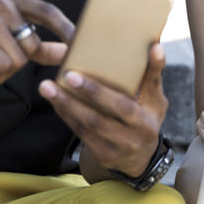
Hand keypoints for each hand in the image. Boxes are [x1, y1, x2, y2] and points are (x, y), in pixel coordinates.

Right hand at [0, 0, 74, 83]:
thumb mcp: (10, 40)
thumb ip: (40, 46)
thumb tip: (69, 53)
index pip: (48, 11)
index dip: (66, 28)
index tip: (81, 44)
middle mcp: (1, 2)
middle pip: (32, 46)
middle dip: (18, 62)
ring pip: (17, 60)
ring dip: (3, 71)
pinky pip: (1, 67)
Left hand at [38, 43, 167, 176]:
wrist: (141, 158)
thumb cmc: (147, 116)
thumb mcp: (156, 98)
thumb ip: (154, 74)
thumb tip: (155, 46)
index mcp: (145, 121)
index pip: (123, 106)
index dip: (104, 91)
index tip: (92, 72)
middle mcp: (131, 138)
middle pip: (100, 117)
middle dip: (82, 95)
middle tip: (67, 75)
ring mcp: (115, 149)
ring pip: (87, 125)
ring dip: (65, 105)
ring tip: (47, 87)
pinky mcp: (101, 154)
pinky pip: (80, 132)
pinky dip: (66, 115)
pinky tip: (55, 100)